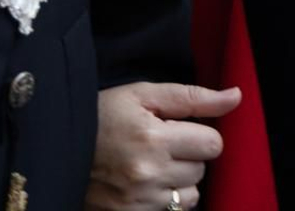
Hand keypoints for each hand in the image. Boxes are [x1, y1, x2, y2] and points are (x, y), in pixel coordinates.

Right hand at [85, 82, 241, 210]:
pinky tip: (144, 185)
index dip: (199, 134)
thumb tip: (236, 97)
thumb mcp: (143, 95)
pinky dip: (163, 200)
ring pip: (190, 197)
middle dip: (188, 157)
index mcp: (153, 138)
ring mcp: (139, 202)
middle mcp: (148, 174)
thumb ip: (193, 97)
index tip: (180, 129)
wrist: (58, 146)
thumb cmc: (103, 115)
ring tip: (153, 166)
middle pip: (202, 170)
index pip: (213, 144)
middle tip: (161, 146)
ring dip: (179, 183)